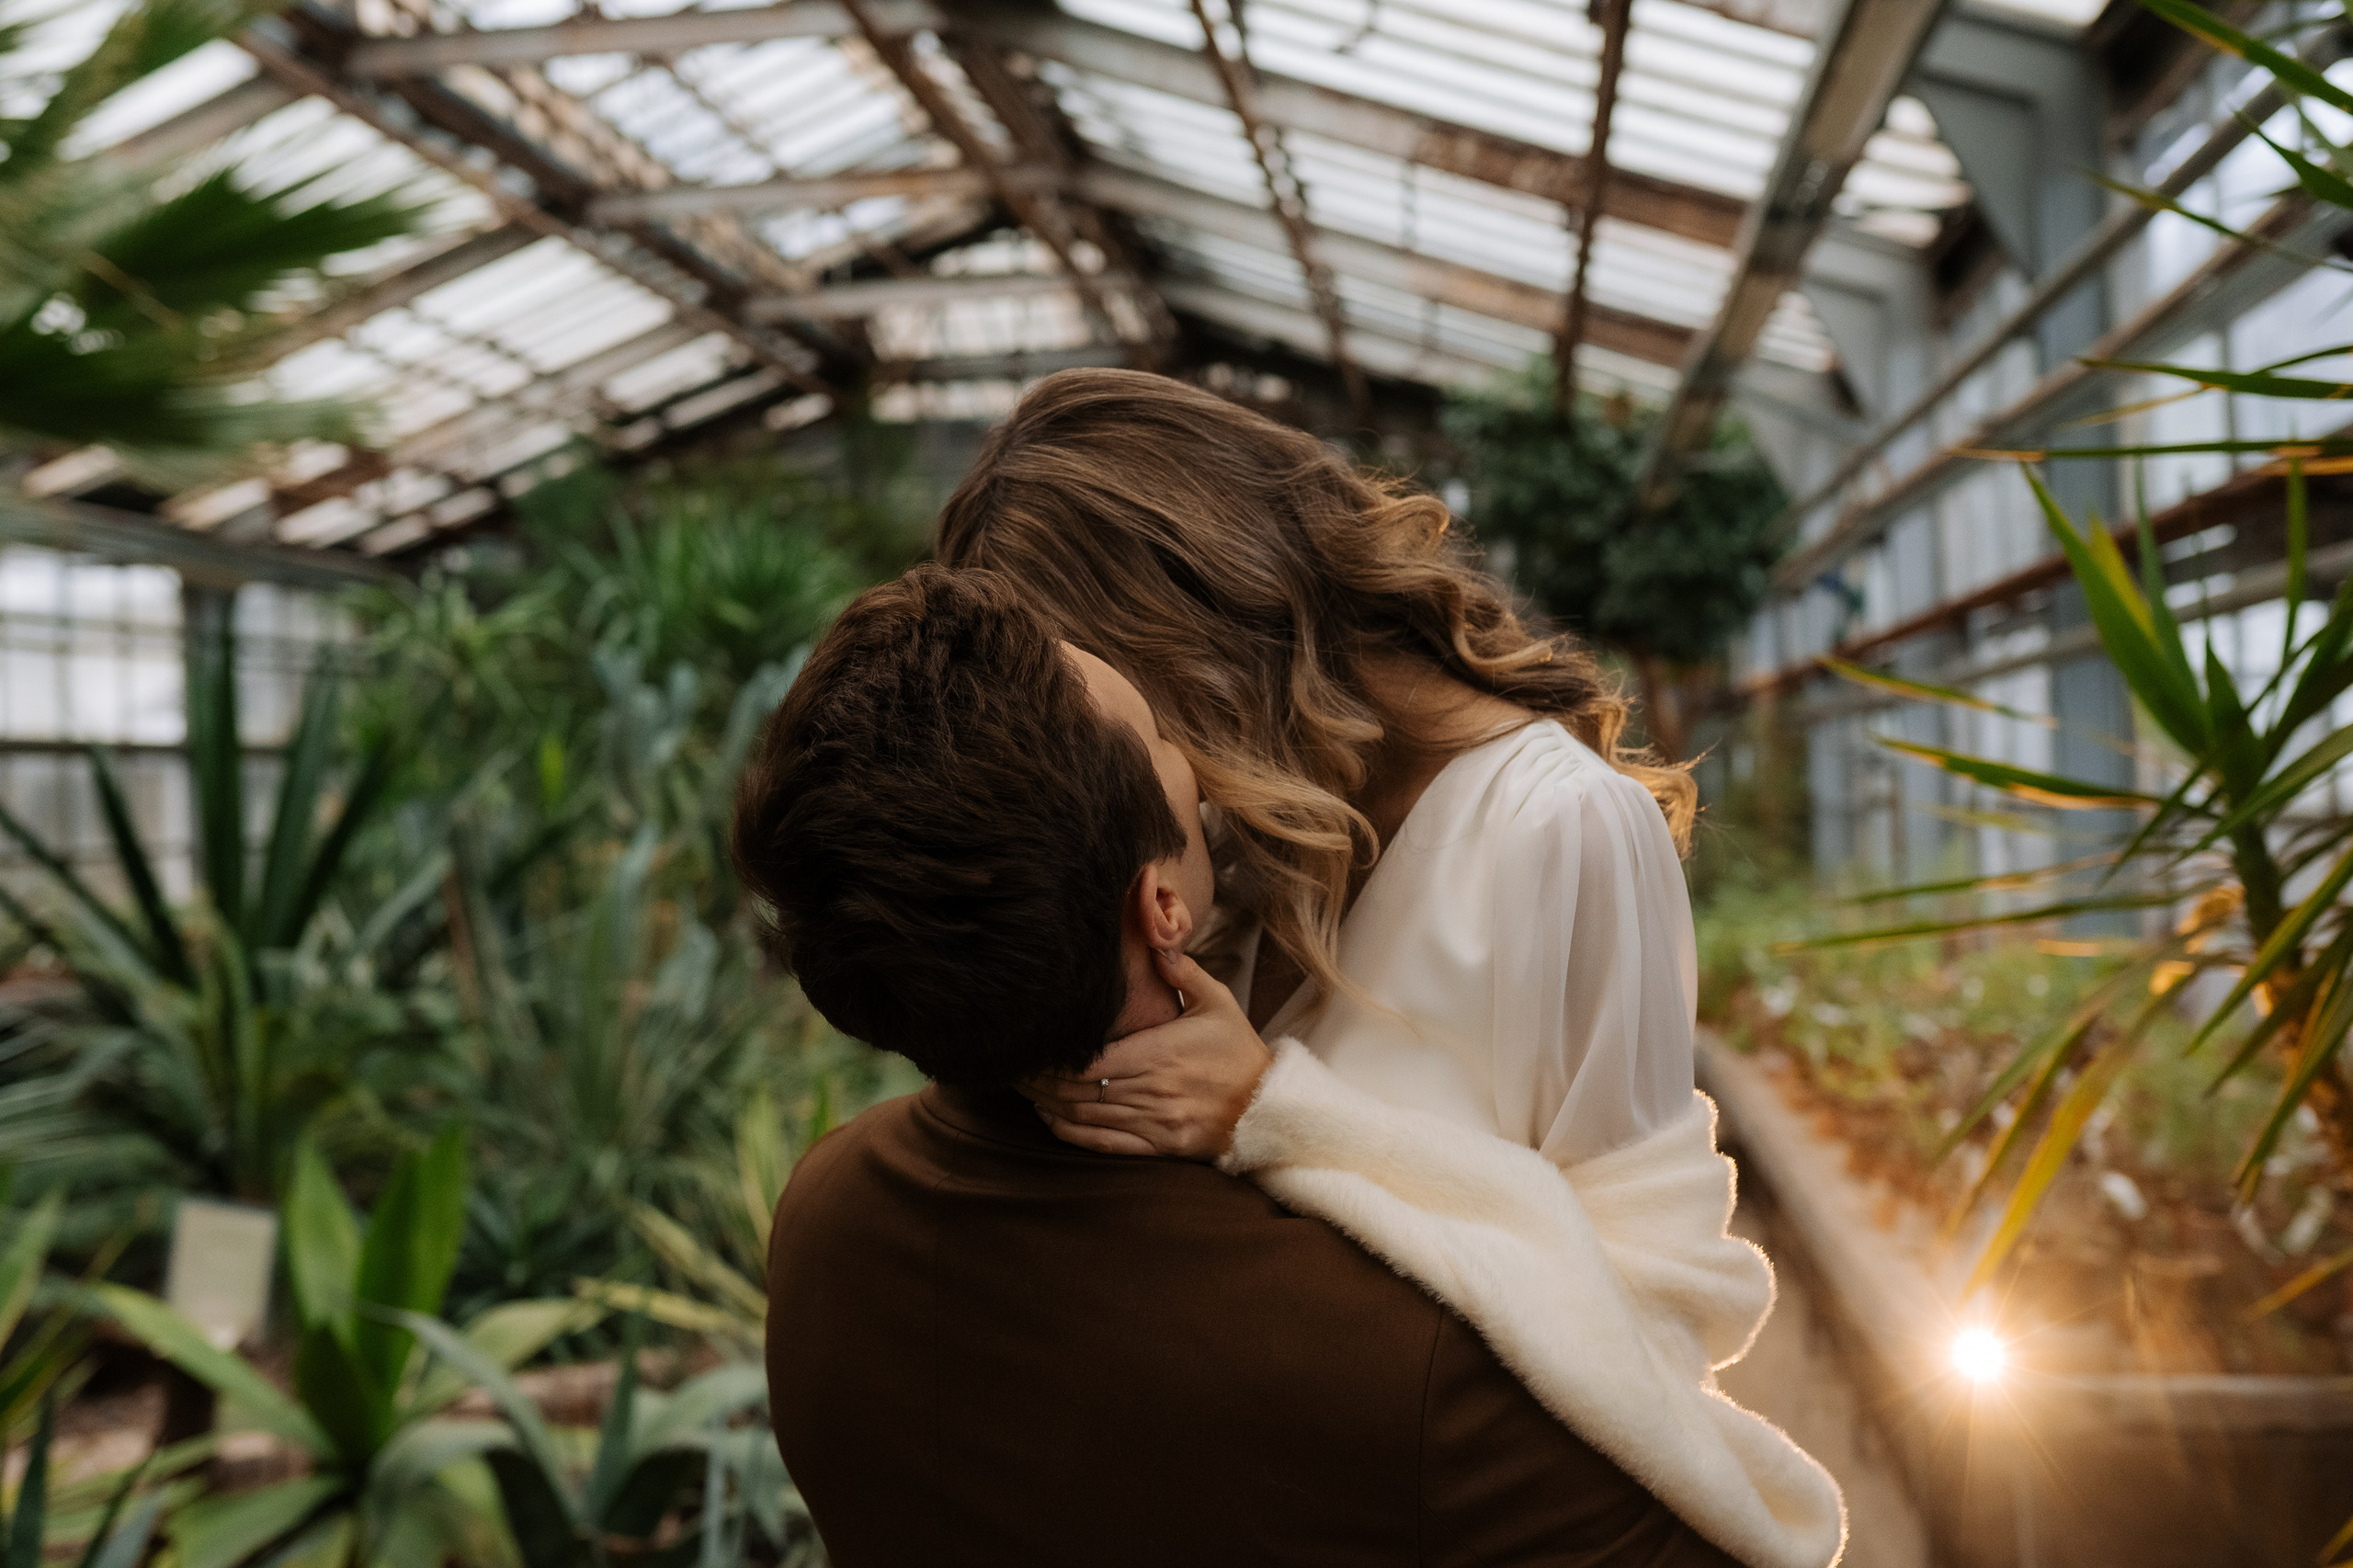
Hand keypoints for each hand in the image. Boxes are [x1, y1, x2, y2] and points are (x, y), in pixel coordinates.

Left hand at [1020, 948, 1272, 1160]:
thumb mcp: (1217, 1001)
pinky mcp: (1159, 1146)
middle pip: (1077, 1091)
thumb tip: (1154, 939)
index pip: (1089, 1062)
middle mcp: (1152, 1091)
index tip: (1027, 1046)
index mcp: (1161, 1053)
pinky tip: (1050, 1117)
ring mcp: (1154, 1123)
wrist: (1269, 1105)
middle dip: (1039, 1080)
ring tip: (1023, 1087)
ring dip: (1048, 1104)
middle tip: (1010, 1065)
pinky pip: (1103, 1144)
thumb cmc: (1237, 1049)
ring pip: (1084, 1117)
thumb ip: (1182, 971)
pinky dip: (1070, 1133)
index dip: (1051, 1060)